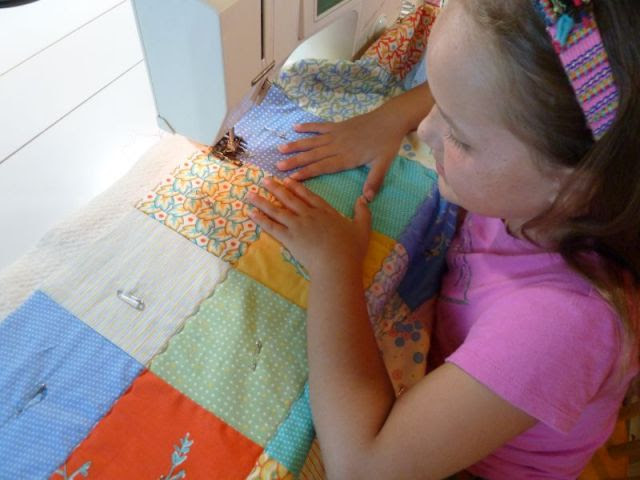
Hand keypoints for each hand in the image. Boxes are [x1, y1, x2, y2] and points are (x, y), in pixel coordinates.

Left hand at [246, 177, 370, 278]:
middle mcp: (309, 215)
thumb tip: (364, 198)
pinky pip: (272, 226)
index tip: (288, 180)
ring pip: (277, 210)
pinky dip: (261, 219)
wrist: (337, 264)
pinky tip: (251, 213)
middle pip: (290, 199)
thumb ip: (363, 212)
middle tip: (265, 180)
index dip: (298, 187)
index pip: (309, 196)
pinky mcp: (289, 238)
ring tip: (251, 194)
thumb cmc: (351, 250)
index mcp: (326, 212)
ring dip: (263, 201)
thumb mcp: (363, 228)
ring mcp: (298, 226)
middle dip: (276, 188)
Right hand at [277, 109, 406, 200]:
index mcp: (346, 158)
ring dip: (296, 145)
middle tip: (278, 166)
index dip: (306, 173)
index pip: (322, 167)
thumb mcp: (383, 164)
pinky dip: (307, 127)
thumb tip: (367, 199)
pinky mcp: (338, 125)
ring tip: (280, 149)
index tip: (291, 178)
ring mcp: (336, 134)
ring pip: (312, 141)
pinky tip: (295, 128)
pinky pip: (320, 126)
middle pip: (313, 155)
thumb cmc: (387, 143)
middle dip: (295, 161)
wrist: (390, 119)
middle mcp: (337, 146)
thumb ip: (374, 181)